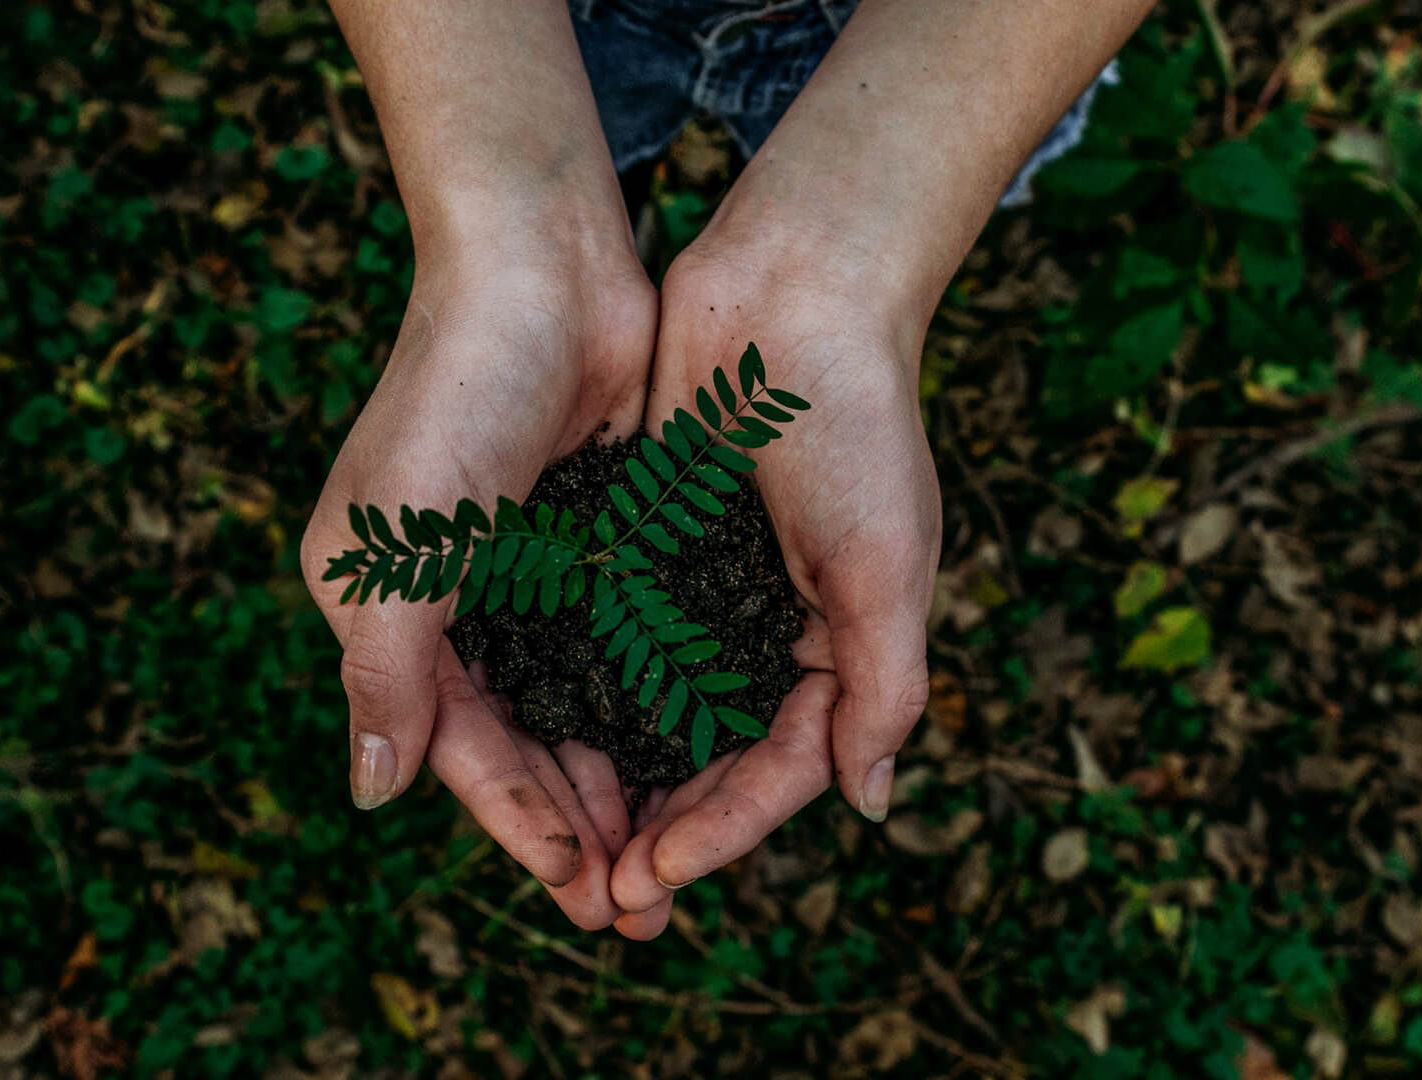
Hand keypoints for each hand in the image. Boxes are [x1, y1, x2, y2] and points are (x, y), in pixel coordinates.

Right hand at [301, 236, 655, 929]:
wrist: (542, 264)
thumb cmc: (455, 393)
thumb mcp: (400, 543)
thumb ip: (386, 672)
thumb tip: (371, 794)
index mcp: (388, 609)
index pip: (456, 744)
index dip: (517, 821)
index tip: (581, 887)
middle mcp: (453, 601)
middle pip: (520, 741)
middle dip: (575, 823)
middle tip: (639, 906)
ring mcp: (527, 572)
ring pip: (576, 705)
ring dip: (619, 779)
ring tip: (672, 855)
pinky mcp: (593, 540)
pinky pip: (621, 646)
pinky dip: (650, 703)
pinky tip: (694, 754)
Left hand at [609, 229, 942, 924]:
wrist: (792, 290)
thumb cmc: (856, 423)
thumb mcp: (887, 563)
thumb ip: (883, 685)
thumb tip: (869, 804)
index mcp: (835, 646)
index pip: (779, 768)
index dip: (723, 830)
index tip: (658, 872)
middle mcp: (765, 630)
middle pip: (709, 759)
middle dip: (662, 830)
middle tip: (603, 898)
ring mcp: (701, 590)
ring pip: (650, 712)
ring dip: (614, 781)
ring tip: (565, 847)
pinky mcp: (645, 544)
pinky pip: (609, 638)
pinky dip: (581, 691)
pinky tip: (535, 737)